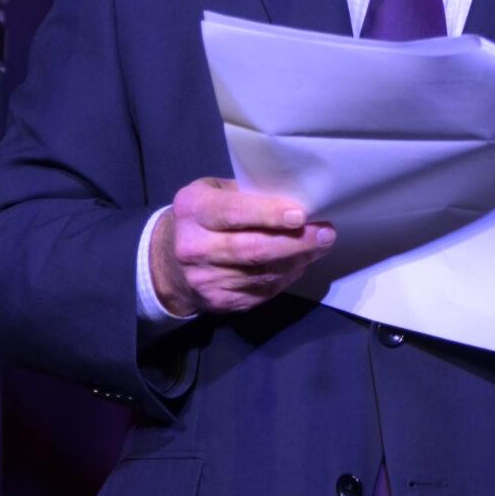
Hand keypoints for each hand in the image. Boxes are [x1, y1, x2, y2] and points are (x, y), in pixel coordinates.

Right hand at [149, 177, 335, 316]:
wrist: (168, 264)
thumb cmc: (201, 217)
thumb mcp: (213, 193)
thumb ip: (246, 194)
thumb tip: (297, 199)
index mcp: (193, 210)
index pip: (234, 213)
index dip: (269, 214)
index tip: (301, 215)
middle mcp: (195, 247)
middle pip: (253, 249)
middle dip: (296, 242)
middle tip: (326, 233)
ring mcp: (207, 280)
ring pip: (263, 273)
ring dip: (298, 260)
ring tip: (320, 245)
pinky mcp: (221, 302)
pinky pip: (263, 291)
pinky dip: (286, 276)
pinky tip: (299, 262)